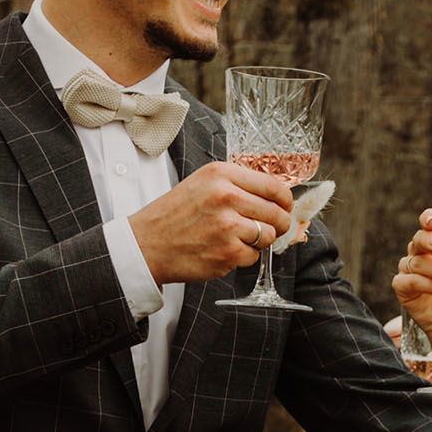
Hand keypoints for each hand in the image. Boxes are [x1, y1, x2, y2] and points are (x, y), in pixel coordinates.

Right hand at [129, 162, 293, 283]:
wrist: (146, 245)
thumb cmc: (174, 215)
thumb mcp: (202, 184)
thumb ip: (236, 185)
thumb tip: (275, 197)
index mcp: (221, 174)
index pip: (273, 186)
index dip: (285, 200)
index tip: (285, 207)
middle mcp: (226, 196)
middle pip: (276, 212)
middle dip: (277, 224)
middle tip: (268, 229)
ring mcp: (228, 225)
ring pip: (268, 235)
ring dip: (258, 241)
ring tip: (235, 239)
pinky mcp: (228, 252)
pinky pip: (254, 256)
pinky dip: (243, 257)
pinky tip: (223, 250)